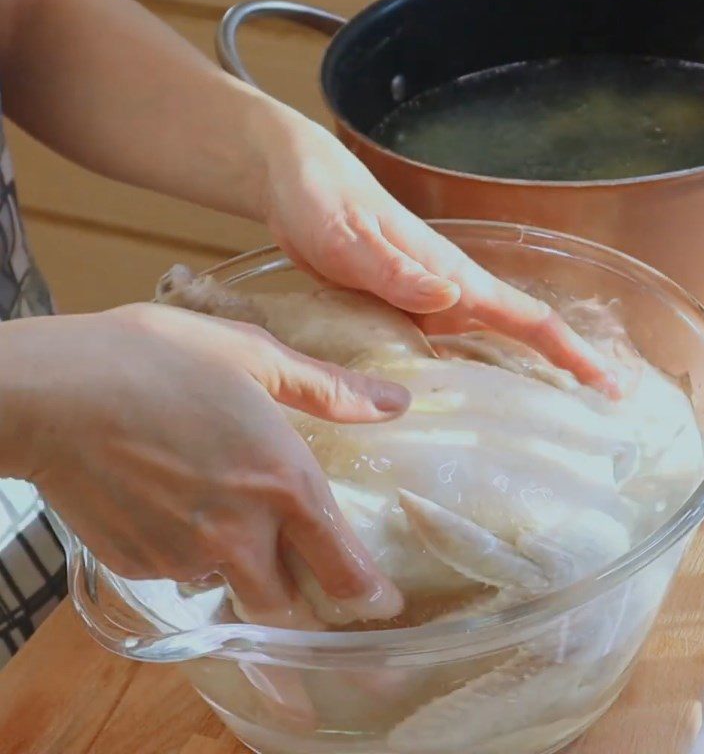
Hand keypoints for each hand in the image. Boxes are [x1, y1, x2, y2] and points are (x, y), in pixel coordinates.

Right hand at [1, 304, 408, 625]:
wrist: (50, 391)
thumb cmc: (155, 358)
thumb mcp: (252, 355)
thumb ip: (329, 389)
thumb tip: (396, 402)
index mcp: (282, 482)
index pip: (341, 566)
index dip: (366, 594)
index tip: (381, 606)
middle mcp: (239, 533)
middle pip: (287, 602)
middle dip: (301, 594)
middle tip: (300, 566)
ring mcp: (184, 556)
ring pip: (232, 587)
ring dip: (242, 569)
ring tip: (223, 513)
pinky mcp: (138, 566)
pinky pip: (181, 574)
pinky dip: (190, 553)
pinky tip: (173, 504)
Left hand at [260, 112, 616, 395]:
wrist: (295, 185)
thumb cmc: (325, 203)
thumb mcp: (354, 240)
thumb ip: (399, 270)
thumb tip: (454, 297)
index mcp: (453, 276)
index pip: (528, 318)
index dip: (572, 353)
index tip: (608, 387)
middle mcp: (448, 295)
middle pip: (515, 343)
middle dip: (554, 379)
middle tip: (583, 428)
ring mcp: (423, 308)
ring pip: (477, 354)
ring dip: (507, 387)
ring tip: (529, 435)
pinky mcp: (396, 316)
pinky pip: (434, 358)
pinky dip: (453, 384)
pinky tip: (449, 414)